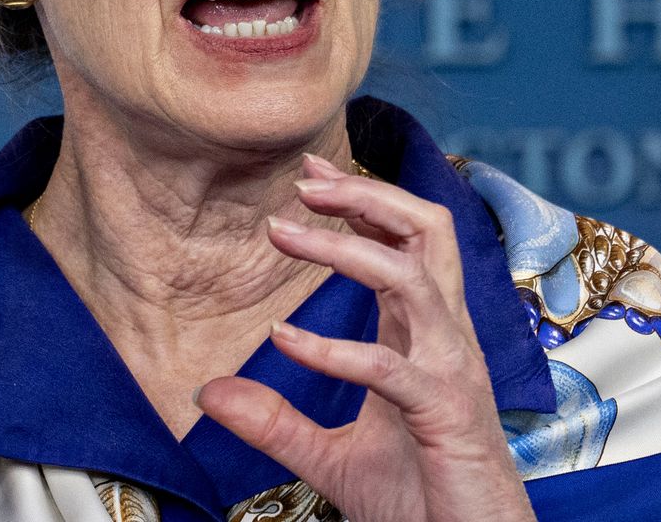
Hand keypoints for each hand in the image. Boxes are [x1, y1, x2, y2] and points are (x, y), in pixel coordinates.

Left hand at [196, 155, 536, 521]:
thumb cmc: (421, 503)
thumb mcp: (331, 457)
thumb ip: (275, 422)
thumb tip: (209, 394)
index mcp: (426, 337)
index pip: (405, 242)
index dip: (361, 200)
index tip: (309, 172)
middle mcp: (446, 340)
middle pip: (426, 231)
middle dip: (367, 195)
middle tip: (304, 179)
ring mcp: (452, 371)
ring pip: (414, 276)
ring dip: (345, 249)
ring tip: (282, 233)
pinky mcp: (447, 412)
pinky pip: (392, 367)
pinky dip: (336, 348)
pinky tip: (286, 342)